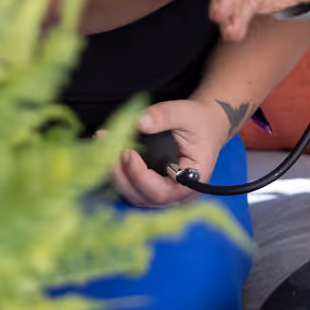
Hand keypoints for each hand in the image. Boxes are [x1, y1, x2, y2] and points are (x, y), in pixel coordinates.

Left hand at [111, 97, 229, 207]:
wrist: (205, 125)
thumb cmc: (199, 121)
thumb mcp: (186, 112)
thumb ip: (164, 115)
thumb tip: (138, 122)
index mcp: (194, 182)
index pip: (161, 192)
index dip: (140, 177)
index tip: (128, 153)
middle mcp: (178, 197)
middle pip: (142, 197)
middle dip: (121, 173)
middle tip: (108, 145)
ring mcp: (164, 197)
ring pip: (133, 195)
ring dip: (115, 172)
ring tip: (104, 144)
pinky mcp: (152, 190)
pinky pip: (131, 188)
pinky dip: (117, 172)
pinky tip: (107, 151)